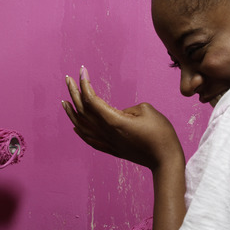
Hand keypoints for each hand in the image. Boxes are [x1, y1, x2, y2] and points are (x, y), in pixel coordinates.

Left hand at [62, 66, 183, 170]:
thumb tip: (119, 113)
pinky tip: (75, 126)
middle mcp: (106, 131)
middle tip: (68, 78)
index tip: (82, 70)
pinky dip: (80, 131)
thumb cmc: (160, 133)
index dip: (85, 83)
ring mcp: (108, 142)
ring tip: (64, 101)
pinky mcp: (112, 149)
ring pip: (82, 126)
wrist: (165, 160)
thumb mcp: (146, 110)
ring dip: (72, 112)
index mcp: (113, 120)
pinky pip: (90, 139)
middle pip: (83, 110)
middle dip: (74, 92)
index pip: (91, 99)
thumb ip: (127, 108)